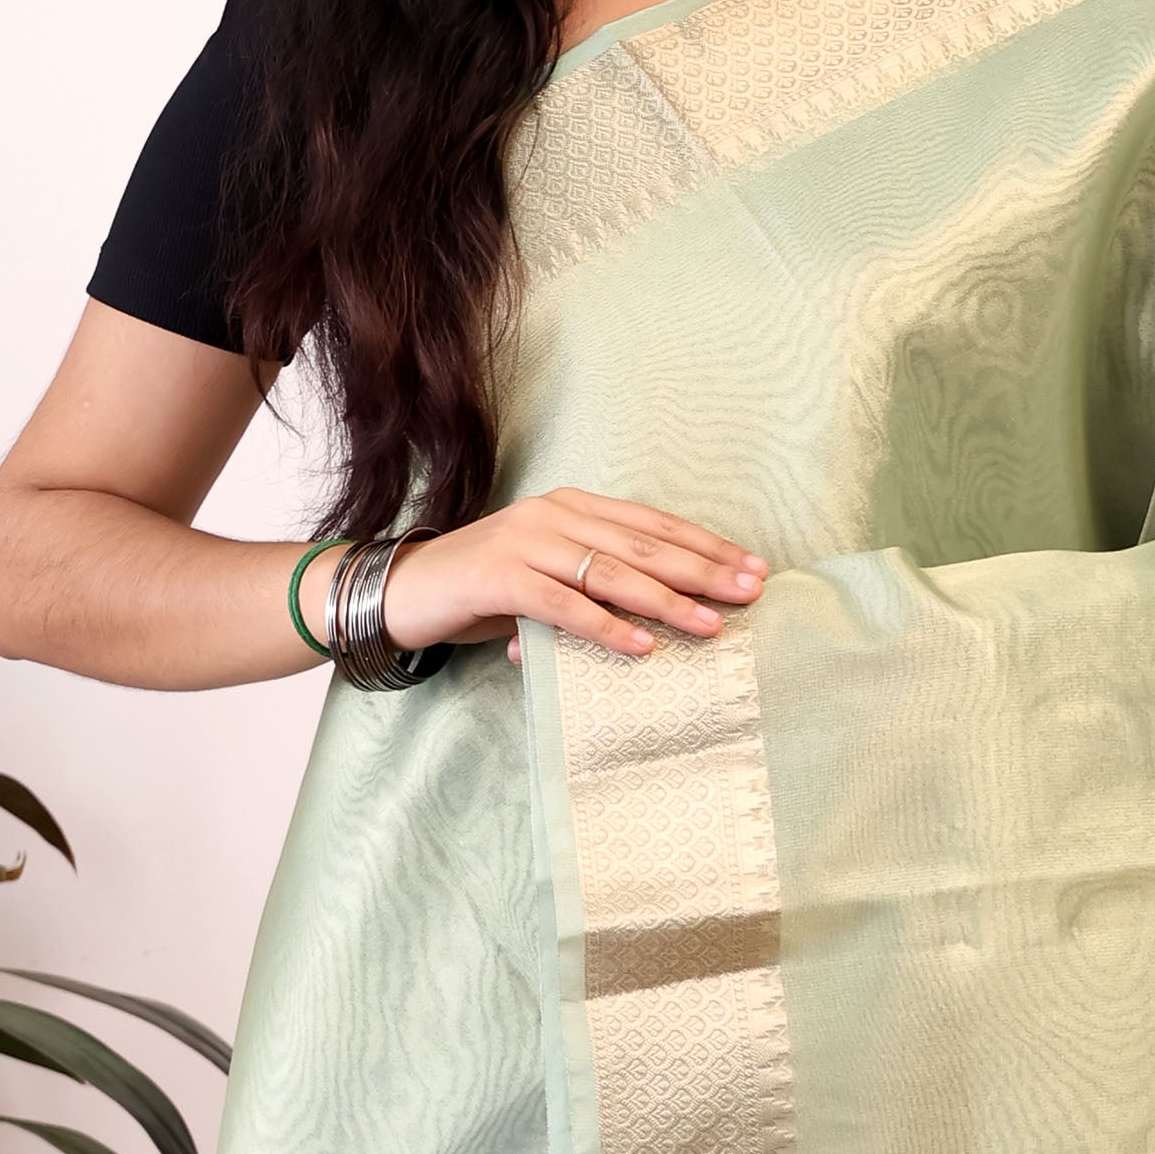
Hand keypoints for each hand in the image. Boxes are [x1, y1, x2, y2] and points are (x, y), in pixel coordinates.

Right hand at [365, 490, 765, 660]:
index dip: (705, 545)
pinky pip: (564, 605)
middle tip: (750, 592)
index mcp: (571, 507)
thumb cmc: (483, 589)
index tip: (752, 567)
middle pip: (643, 544)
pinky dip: (606, 627)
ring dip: (666, 602)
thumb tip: (663, 614)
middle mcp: (553, 515)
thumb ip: (595, 583)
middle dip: (703, 570)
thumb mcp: (547, 575)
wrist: (402, 590)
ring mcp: (525, 542)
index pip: (652, 524)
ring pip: (611, 572)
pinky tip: (642, 646)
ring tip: (709, 625)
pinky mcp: (499, 578)